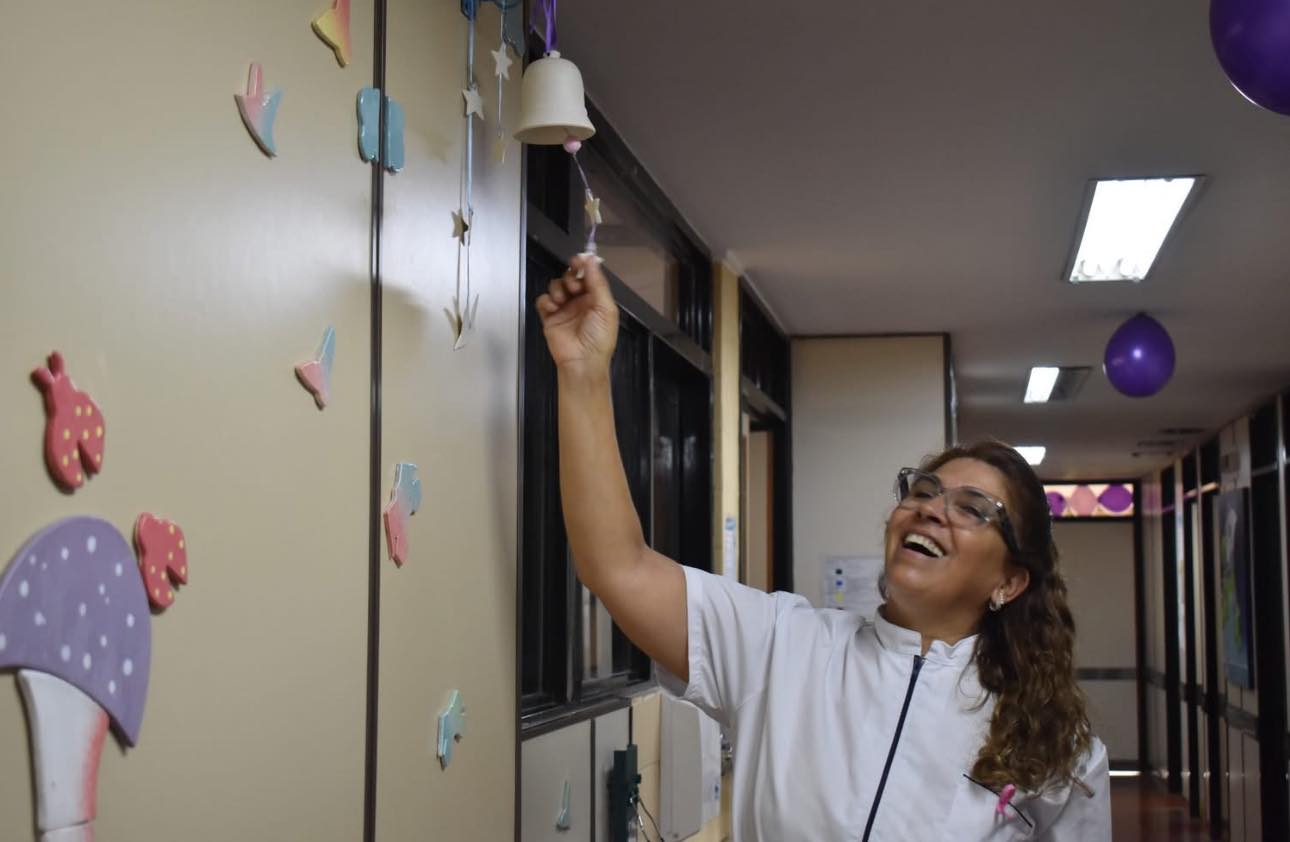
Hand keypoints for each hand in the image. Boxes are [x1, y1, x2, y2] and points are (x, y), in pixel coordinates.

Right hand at [536, 254, 617, 376]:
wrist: (582, 360)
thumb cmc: (599, 338)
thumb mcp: (605, 308)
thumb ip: (598, 282)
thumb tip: (591, 260)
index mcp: (596, 298)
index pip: (588, 275)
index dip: (583, 265)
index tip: (578, 260)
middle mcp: (580, 301)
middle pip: (570, 277)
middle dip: (570, 277)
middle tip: (574, 287)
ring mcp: (564, 308)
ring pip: (556, 286)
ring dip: (558, 289)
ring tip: (562, 301)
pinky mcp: (550, 317)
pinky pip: (544, 301)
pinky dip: (546, 301)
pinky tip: (553, 308)